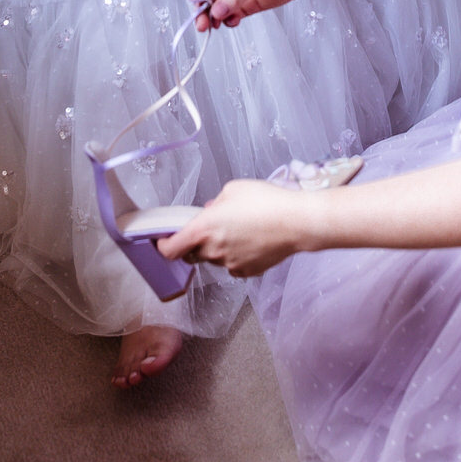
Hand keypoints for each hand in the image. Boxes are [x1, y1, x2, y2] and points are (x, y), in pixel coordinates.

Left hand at [158, 179, 313, 276]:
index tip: (165, 240)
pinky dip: (236, 256)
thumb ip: (215, 203)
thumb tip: (211, 211)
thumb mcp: (233, 189)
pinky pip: (232, 265)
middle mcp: (212, 251)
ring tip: (241, 230)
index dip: (164, 246)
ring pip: (214, 259)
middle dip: (197, 243)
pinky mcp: (246, 272)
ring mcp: (229, 265)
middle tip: (214, 227)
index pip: (170, 249)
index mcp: (204, 229)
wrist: (296, 222)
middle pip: (193, 254)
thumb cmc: (266, 201)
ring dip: (219, 248)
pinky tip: (252, 241)